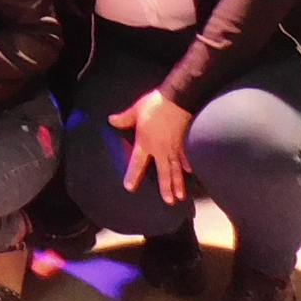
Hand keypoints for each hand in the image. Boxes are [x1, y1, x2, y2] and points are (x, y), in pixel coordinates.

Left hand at [109, 89, 194, 204]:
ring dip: (178, 183)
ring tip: (180, 196)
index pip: (137, 163)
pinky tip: (190, 173)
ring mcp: (175, 148)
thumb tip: (111, 120)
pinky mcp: (185, 142)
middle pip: (163, 172)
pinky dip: (188, 165)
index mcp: (145, 143)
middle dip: (166, 187)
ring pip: (176, 169)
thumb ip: (124, 118)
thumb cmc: (154, 105)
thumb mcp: (135, 110)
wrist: (178, 99)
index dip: (132, 175)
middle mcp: (160, 150)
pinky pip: (187, 157)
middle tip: (169, 201)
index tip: (129, 187)